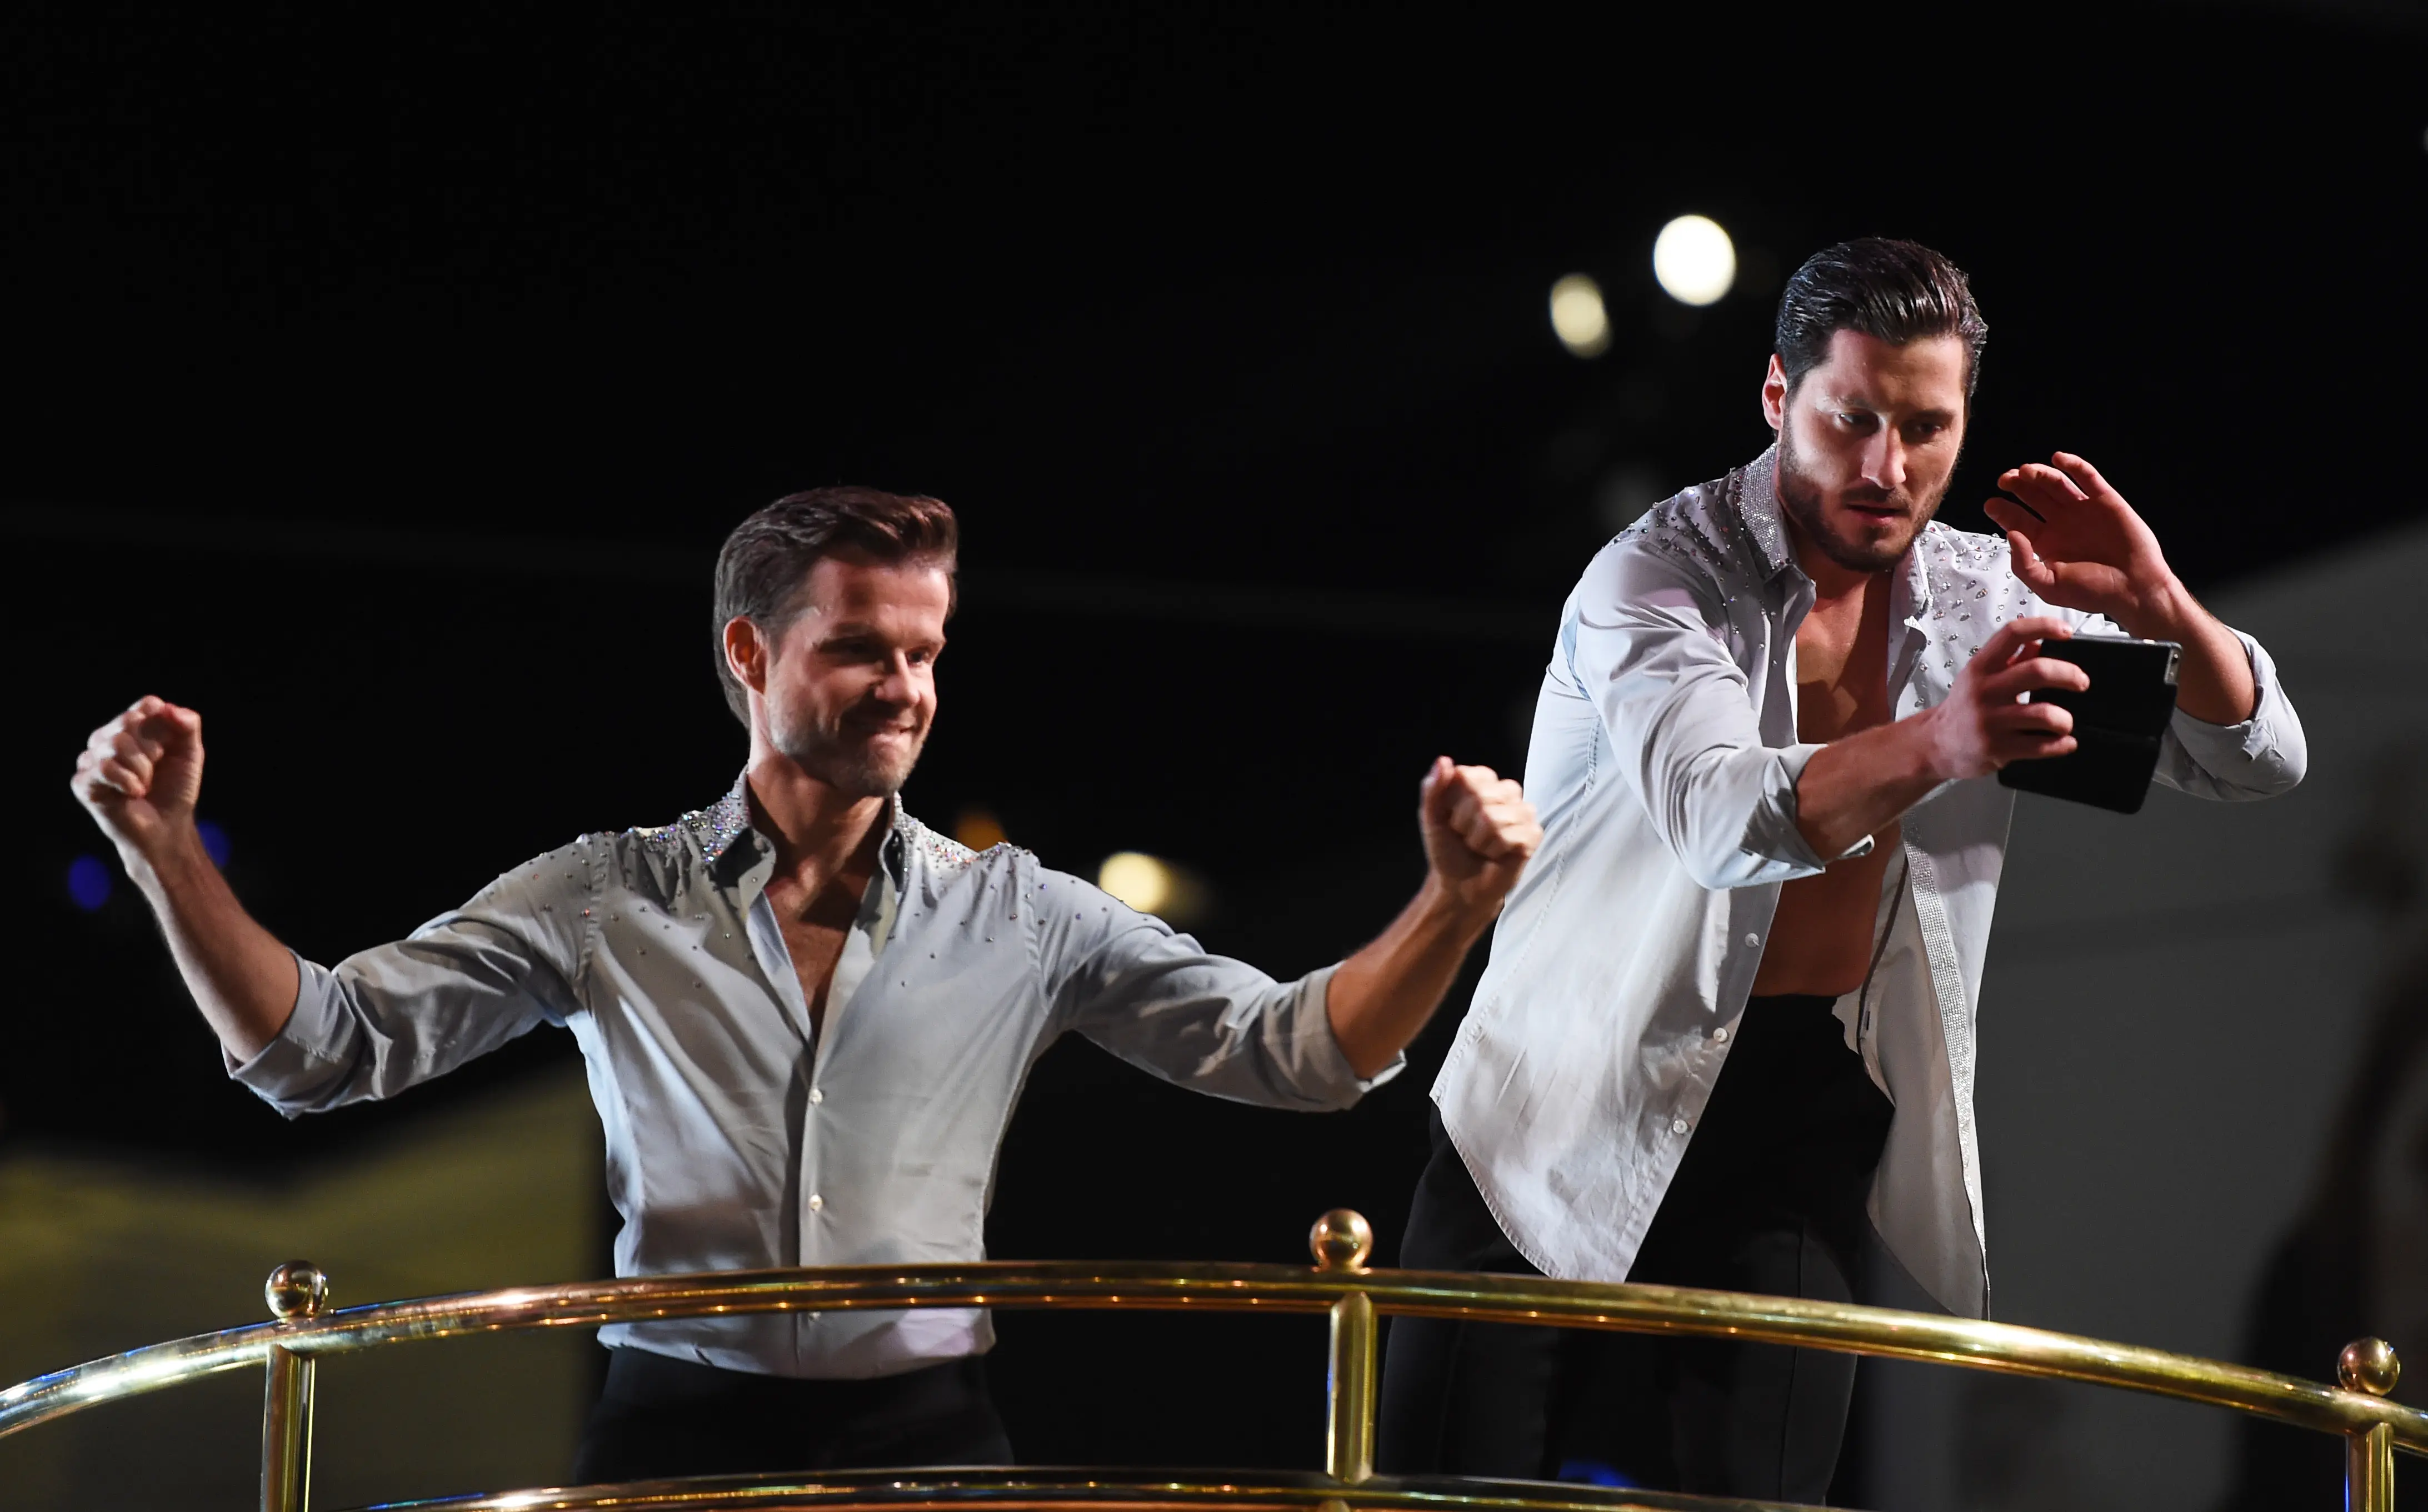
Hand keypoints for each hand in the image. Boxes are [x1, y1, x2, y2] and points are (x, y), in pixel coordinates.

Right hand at [72, 696, 206, 861]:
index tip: (168, 744)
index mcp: (135, 728)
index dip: (159, 720)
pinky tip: (133, 793)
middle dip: (152, 749)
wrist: (167, 827)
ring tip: (145, 785)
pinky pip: (103, 767)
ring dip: (141, 769)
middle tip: (156, 769)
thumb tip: (168, 707)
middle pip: (128, 722)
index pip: (145, 705)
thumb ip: (187, 726)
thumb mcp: (190, 755)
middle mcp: (110, 738)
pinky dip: (127, 781)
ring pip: (114, 743)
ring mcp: (92, 758)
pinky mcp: (82, 781)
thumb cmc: (176, 789)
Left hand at [1417, 757, 1539, 918]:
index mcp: (1481, 781)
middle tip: (1466, 836)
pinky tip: (1497, 854)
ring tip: (1481, 846)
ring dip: (1479, 841)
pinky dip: (1496, 850)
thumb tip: (1444, 760)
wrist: (1460, 885)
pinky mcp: (1534, 833)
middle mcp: (1505, 791)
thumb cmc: (1448, 849)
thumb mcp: (1432, 818)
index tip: (1451, 818)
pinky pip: (1512, 836)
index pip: (1466, 776)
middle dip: (1465, 824)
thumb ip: (1433, 788)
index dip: (1453, 803)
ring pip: (1495, 818)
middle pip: (1481, 797)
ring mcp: (1523, 811)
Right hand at [1918, 617, 2089, 779]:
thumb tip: (2040, 641)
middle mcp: (1984, 690)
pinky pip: (2041, 746)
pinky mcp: (1997, 748)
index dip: (2044, 626)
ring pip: (2045, 714)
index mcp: (1980, 667)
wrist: (1937, 744)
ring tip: (2065, 723)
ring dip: (2065, 719)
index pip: (2012, 634)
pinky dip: (2062, 745)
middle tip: (2081, 682)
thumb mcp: (1980, 677)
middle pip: (2038, 671)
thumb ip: (2010, 660)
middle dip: (2069, 675)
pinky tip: (2064, 742)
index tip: (2067, 632)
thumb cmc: (1963, 708)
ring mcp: (1990, 721)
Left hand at [1985, 453, 2180, 630]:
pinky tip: (2058, 459)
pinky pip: (2088, 477)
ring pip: (2056, 484)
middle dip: (2017, 485)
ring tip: (2025, 471)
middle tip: (2005, 480)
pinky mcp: (2105, 500)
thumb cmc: (2092, 593)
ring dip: (2039, 474)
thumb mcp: (2048, 587)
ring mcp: (2083, 510)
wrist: (2134, 590)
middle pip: (2033, 496)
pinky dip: (2074, 465)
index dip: (2003, 511)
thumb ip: (2024, 563)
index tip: (1991, 504)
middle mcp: (2061, 523)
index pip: (2017, 520)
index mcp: (2045, 542)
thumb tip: (2010, 534)